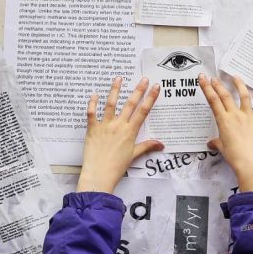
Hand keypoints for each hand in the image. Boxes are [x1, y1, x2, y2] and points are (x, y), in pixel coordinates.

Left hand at [77, 77, 162, 193]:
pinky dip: (92, 103)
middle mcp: (119, 126)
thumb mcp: (134, 155)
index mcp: (130, 132)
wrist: (99, 175)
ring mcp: (105, 126)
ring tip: (118, 78)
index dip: (151, 98)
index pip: (143, 112)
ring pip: (111, 104)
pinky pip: (91, 113)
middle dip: (138, 90)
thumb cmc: (117, 167)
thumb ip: (147, 146)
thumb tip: (161, 144)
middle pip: (130, 104)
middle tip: (144, 79)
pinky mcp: (92, 129)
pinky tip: (94, 94)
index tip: (156, 87)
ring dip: (115, 90)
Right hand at [200, 74, 252, 192]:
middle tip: (214, 78)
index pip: (213, 100)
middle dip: (218, 85)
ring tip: (236, 77)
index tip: (203, 78)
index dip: (206, 88)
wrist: (252, 165)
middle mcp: (236, 116)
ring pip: (244, 96)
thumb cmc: (235, 158)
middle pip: (225, 95)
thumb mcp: (223, 149)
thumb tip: (211, 143)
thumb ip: (217, 143)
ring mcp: (250, 117)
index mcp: (224, 121)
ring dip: (239, 85)